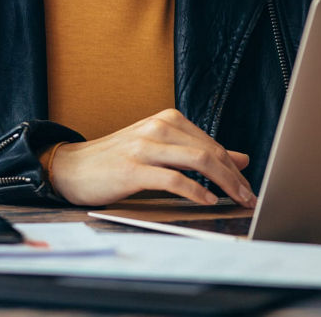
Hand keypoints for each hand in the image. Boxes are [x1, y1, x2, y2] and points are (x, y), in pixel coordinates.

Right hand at [47, 109, 256, 207]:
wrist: (71, 167)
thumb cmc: (118, 160)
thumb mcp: (162, 150)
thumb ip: (198, 152)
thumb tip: (241, 159)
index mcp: (168, 120)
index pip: (213, 144)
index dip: (234, 168)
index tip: (248, 187)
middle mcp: (159, 127)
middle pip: (210, 152)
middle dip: (235, 177)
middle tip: (249, 197)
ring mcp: (145, 146)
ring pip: (198, 161)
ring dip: (224, 183)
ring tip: (236, 200)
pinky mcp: (133, 169)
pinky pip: (173, 179)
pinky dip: (195, 191)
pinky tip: (207, 200)